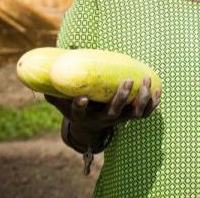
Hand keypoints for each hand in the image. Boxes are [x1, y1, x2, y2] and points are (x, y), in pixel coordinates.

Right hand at [44, 77, 161, 132]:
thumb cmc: (77, 106)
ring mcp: (119, 119)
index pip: (81, 111)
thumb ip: (54, 90)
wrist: (91, 125)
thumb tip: (41, 76)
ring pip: (134, 114)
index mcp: (84, 114)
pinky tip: (158, 90)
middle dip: (122, 97)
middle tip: (127, 80)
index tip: (82, 98)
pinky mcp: (131, 116)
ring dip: (142, 99)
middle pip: (114, 112)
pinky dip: (153, 103)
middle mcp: (103, 118)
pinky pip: (146, 113)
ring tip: (146, 81)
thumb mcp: (63, 100)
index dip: (81, 106)